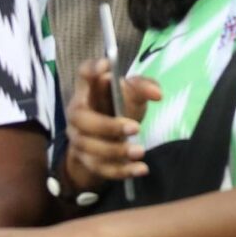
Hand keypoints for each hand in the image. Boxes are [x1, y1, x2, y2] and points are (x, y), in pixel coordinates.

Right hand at [59, 57, 162, 193]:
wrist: (107, 138)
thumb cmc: (119, 106)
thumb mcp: (133, 94)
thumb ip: (145, 88)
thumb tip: (157, 94)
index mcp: (88, 89)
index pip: (84, 74)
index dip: (91, 69)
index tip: (105, 66)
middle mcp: (77, 112)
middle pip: (81, 118)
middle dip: (107, 125)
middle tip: (135, 128)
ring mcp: (78, 137)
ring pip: (90, 147)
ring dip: (115, 151)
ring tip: (140, 151)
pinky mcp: (85, 160)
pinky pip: (99, 168)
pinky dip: (120, 170)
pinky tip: (140, 169)